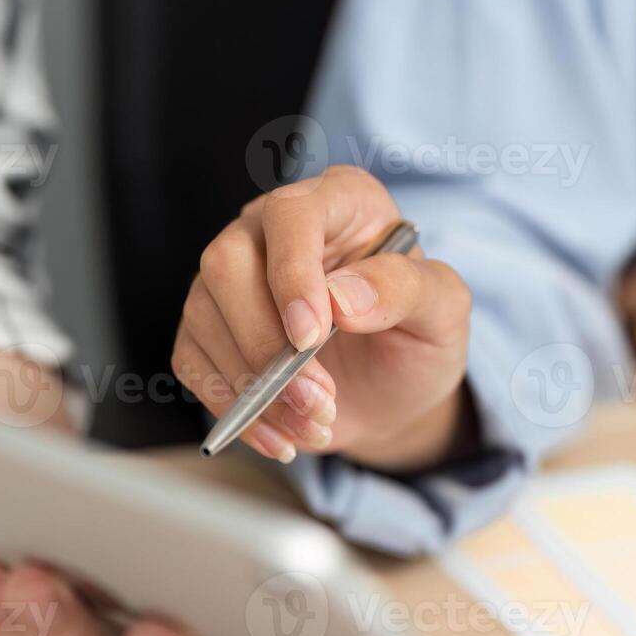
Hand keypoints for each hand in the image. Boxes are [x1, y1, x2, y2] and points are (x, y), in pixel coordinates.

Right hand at [173, 166, 473, 472]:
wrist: (391, 393)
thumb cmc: (417, 337)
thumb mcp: (443, 312)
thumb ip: (406, 290)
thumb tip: (342, 299)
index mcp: (338, 202)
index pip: (291, 214)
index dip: (291, 273)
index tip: (310, 337)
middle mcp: (272, 229)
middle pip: (227, 263)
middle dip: (267, 345)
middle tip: (317, 399)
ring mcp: (233, 278)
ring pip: (203, 316)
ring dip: (255, 388)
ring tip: (314, 423)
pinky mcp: (210, 328)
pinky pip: (192, 361)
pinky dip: (234, 410)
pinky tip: (280, 434)